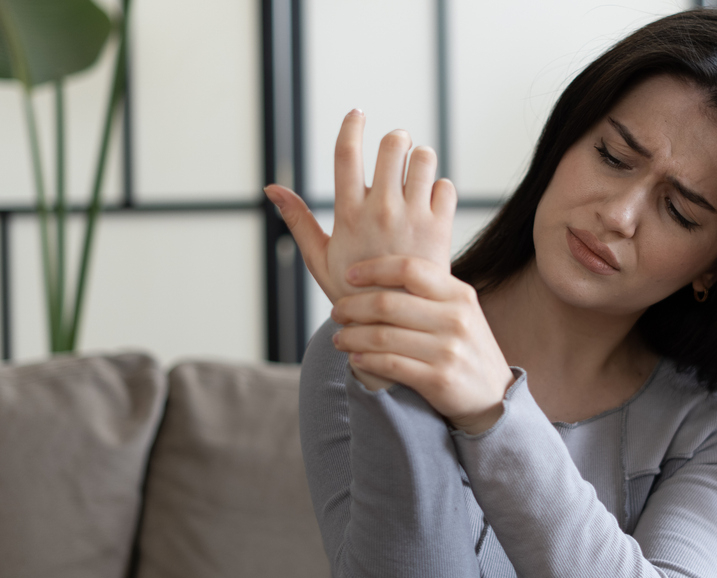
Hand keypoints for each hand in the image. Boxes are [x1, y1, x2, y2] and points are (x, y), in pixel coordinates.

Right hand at [263, 109, 456, 303]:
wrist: (395, 324)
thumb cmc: (353, 291)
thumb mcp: (319, 257)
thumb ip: (297, 219)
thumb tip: (271, 188)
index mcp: (349, 213)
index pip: (347, 153)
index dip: (352, 126)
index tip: (357, 114)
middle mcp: (382, 210)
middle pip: (392, 144)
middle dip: (395, 140)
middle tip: (396, 150)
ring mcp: (414, 217)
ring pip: (424, 158)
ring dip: (420, 158)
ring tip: (416, 172)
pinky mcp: (440, 228)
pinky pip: (445, 186)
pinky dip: (439, 188)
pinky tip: (431, 202)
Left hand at [330, 255, 514, 434]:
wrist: (493, 397)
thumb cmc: (465, 348)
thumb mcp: (460, 312)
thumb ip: (428, 292)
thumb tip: (377, 272)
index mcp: (459, 294)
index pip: (409, 269)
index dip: (374, 269)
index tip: (349, 275)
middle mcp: (456, 319)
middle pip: (388, 303)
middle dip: (353, 306)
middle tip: (337, 311)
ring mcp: (448, 350)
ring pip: (383, 336)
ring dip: (352, 336)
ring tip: (339, 337)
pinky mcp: (438, 379)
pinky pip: (390, 365)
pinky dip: (365, 359)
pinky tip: (355, 357)